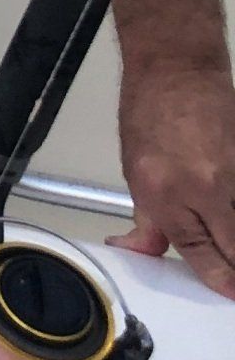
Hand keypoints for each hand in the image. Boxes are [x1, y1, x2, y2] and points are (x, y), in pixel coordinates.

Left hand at [111, 63, 234, 297]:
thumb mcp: (134, 169)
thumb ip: (148, 218)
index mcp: (164, 192)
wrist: (175, 68)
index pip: (198, 251)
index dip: (219, 278)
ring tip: (231, 246)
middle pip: (234, 247)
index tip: (229, 292)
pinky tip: (231, 212)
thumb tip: (145, 252)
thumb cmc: (149, 113)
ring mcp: (233, 172)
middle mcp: (202, 186)